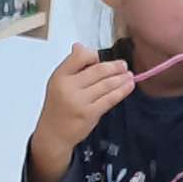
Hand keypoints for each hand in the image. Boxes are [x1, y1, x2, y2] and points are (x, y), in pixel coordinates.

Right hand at [29, 44, 133, 181]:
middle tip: (124, 65)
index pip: (80, 56)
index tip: (100, 59)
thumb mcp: (57, 82)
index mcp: (60, 76)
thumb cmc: (57, 107)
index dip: (93, 56)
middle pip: (98, 71)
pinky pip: (109, 99)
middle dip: (114, 67)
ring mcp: (80, 101)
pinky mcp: (90, 114)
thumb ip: (71, 65)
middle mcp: (69, 87)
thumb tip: (80, 46)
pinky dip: (121, 91)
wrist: (53, 135)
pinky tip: (128, 86)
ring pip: (106, 85)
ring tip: (129, 75)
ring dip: (121, 78)